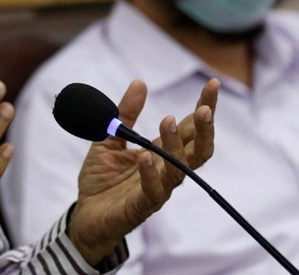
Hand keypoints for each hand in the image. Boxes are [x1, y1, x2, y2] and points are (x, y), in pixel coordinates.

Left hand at [68, 78, 218, 265]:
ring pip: (179, 169)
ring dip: (176, 145)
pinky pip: (152, 192)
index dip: (204, 107)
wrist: (85, 215)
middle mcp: (166, 170)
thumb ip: (125, 114)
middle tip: (204, 109)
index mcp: (161, 151)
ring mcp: (157, 189)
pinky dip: (151, 175)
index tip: (213, 84)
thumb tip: (140, 82)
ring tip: (168, 121)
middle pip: (197, 150)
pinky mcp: (141, 207)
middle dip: (204, 129)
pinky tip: (146, 158)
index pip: (190, 128)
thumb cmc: (102, 179)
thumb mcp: (109, 138)